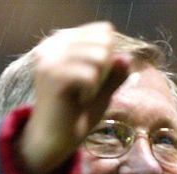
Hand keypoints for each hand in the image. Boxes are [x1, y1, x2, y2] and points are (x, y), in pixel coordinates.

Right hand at [19, 22, 130, 173]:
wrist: (54, 139)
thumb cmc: (76, 114)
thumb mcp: (101, 91)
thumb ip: (114, 74)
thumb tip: (127, 56)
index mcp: (61, 41)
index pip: (102, 31)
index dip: (110, 56)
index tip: (92, 79)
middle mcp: (52, 45)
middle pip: (103, 42)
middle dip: (106, 68)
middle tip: (88, 89)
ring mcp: (50, 59)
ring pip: (99, 56)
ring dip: (99, 81)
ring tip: (83, 95)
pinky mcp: (52, 76)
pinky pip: (90, 75)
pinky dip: (92, 91)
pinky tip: (79, 100)